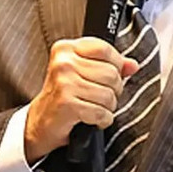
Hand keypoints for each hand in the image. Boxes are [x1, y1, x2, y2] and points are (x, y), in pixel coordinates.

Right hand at [24, 37, 138, 162]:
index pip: (105, 49)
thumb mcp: (84, 73)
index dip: (115, 65)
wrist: (40, 122)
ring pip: (109, 95)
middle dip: (113, 90)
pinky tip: (91, 119)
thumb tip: (132, 65)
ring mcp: (64, 82)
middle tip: (99, 97)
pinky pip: (101, 113)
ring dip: (107, 108)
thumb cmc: (62, 97)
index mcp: (66, 49)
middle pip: (111, 73)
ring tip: (94, 108)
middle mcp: (63, 62)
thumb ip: (110, 65)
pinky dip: (102, 120)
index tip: (110, 75)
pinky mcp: (67, 104)